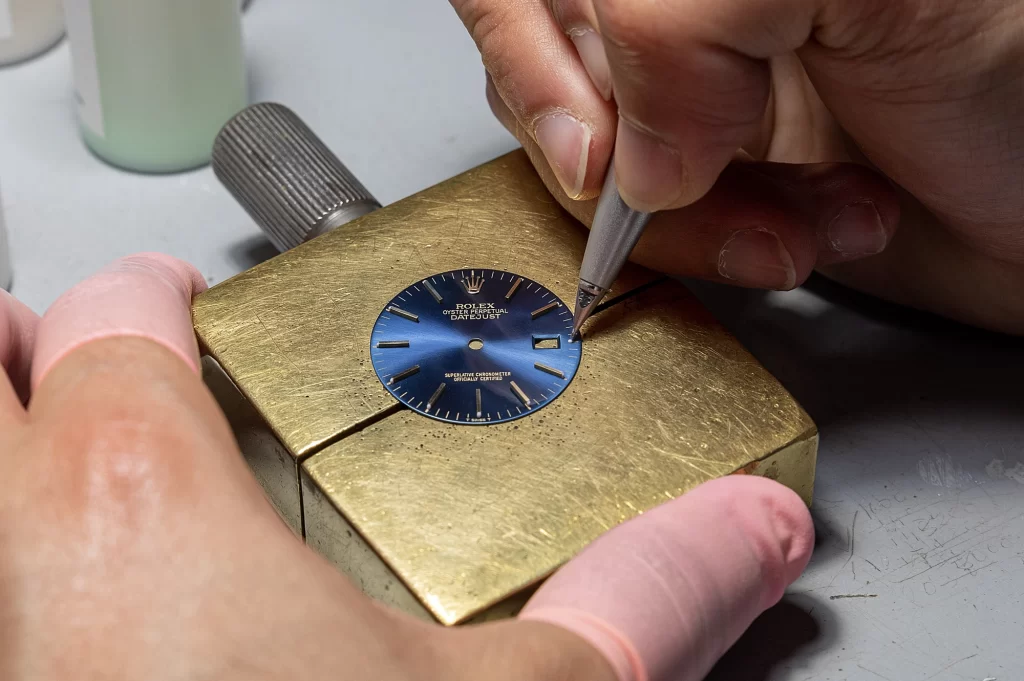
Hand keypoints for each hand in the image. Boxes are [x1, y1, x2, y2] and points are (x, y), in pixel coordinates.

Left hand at [0, 253, 811, 679]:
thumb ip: (638, 594)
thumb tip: (745, 529)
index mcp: (142, 516)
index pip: (122, 324)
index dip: (151, 297)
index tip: (169, 303)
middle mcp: (15, 567)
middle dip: (11, 346)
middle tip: (55, 356)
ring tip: (51, 464)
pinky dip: (20, 574)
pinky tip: (83, 623)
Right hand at [452, 0, 1023, 334]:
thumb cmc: (1021, 51)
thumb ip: (682, 22)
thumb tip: (625, 149)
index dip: (529, 65)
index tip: (598, 151)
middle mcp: (683, 17)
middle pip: (550, 84)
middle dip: (626, 165)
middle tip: (703, 181)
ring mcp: (696, 94)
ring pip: (596, 172)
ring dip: (693, 221)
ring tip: (794, 219)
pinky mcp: (717, 175)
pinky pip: (654, 228)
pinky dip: (726, 249)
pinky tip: (813, 226)